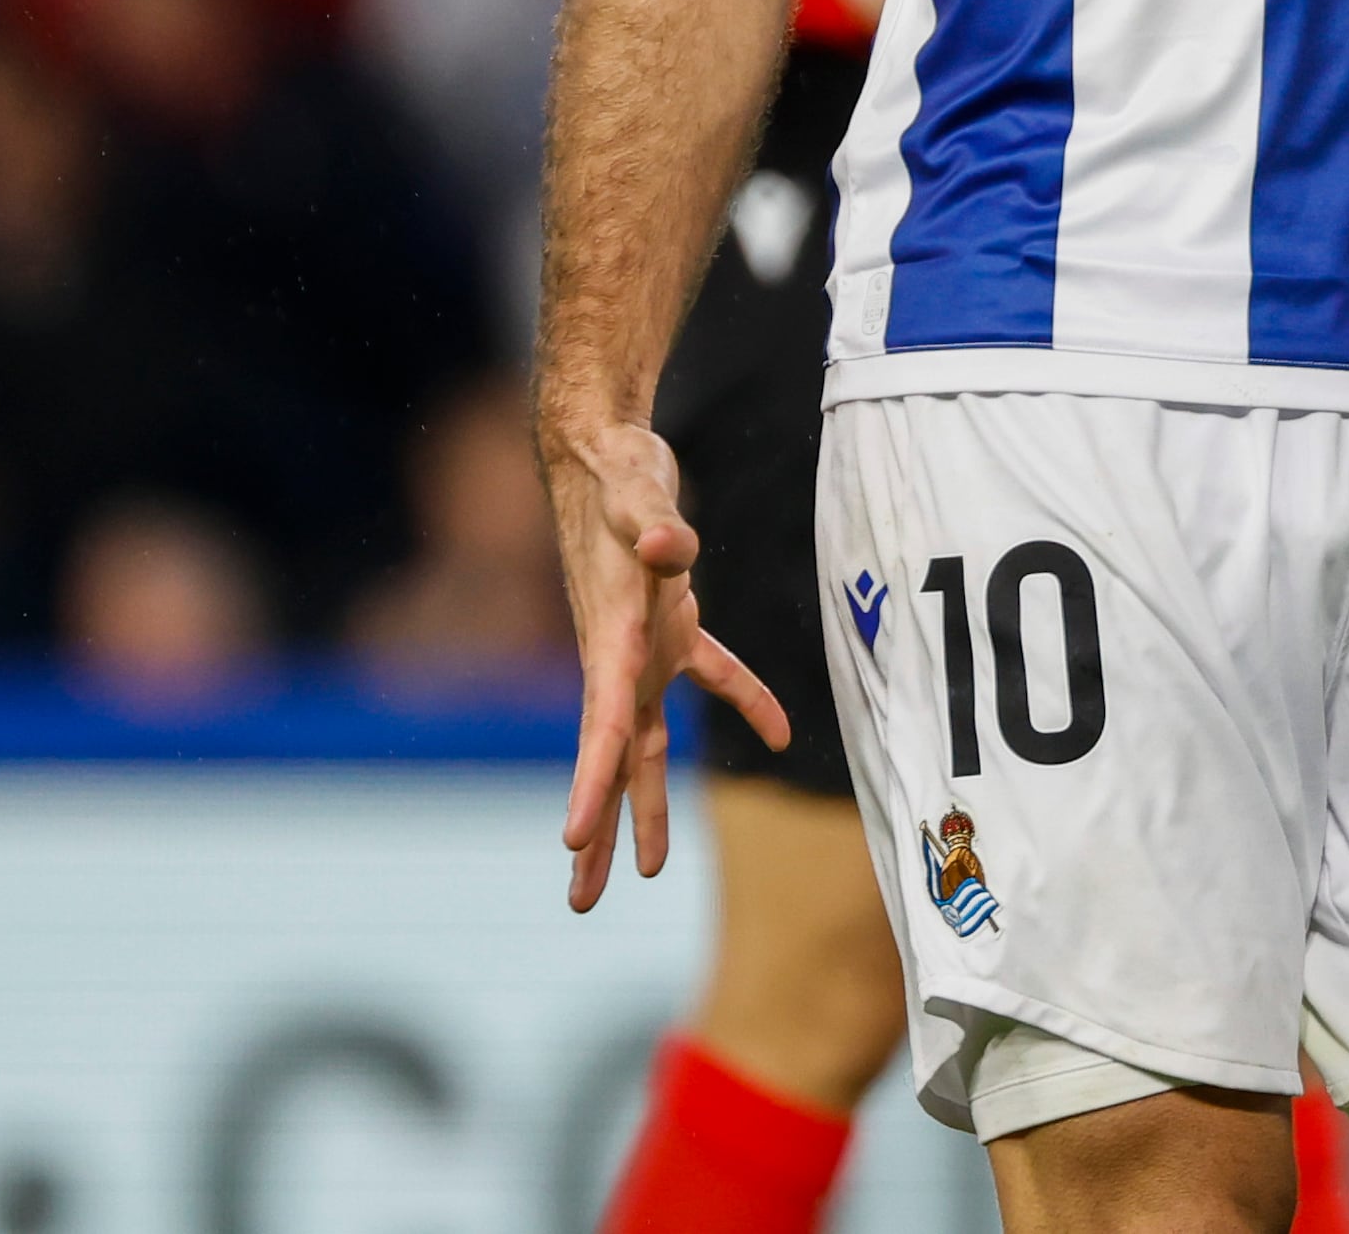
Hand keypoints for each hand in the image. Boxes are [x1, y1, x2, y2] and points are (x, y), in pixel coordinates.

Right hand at [544, 413, 792, 911]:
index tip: (570, 840)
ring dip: (645, 802)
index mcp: (609, 642)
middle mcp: (619, 658)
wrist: (601, 445)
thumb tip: (666, 542)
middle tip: (580, 901)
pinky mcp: (669, 622)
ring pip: (646, 742)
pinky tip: (778, 736)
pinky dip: (746, 700)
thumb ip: (650, 518)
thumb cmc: (614, 470)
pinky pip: (710, 676)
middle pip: (610, 762)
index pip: (600, 728)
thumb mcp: (632, 490)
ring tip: (644, 869)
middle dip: (596, 832)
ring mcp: (641, 645)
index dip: (589, 785)